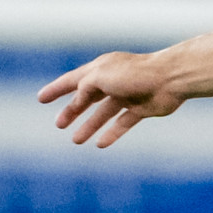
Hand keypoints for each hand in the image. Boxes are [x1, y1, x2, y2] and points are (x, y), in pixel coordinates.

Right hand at [38, 51, 184, 147]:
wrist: (171, 78)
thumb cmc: (135, 74)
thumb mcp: (100, 77)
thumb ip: (84, 89)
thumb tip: (78, 102)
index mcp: (102, 68)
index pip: (73, 79)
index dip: (56, 89)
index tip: (40, 98)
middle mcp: (113, 80)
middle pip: (88, 97)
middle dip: (73, 111)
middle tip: (59, 125)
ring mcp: (128, 94)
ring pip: (104, 112)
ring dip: (89, 126)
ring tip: (76, 141)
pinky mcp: (142, 108)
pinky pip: (122, 122)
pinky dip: (112, 133)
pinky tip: (100, 144)